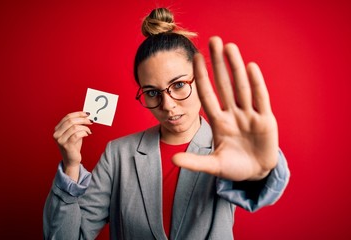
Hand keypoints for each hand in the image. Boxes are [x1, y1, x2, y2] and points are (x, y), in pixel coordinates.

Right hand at [53, 111, 92, 180]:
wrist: (71, 160)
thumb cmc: (73, 146)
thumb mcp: (73, 133)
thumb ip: (76, 125)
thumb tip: (85, 115)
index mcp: (57, 129)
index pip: (67, 117)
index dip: (78, 114)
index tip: (87, 114)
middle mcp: (57, 134)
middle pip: (71, 121)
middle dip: (82, 120)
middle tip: (90, 121)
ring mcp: (60, 140)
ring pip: (74, 127)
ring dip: (85, 127)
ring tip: (89, 130)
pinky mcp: (66, 145)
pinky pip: (77, 135)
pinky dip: (84, 133)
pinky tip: (87, 134)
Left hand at [173, 37, 278, 180]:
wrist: (256, 174)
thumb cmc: (233, 168)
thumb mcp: (213, 165)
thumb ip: (194, 162)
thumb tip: (173, 160)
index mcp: (219, 122)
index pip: (207, 95)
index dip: (201, 77)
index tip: (196, 57)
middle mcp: (233, 114)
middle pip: (224, 84)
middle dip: (218, 63)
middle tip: (214, 40)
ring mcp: (249, 116)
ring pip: (242, 87)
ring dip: (236, 67)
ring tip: (230, 46)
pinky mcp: (266, 120)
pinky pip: (260, 99)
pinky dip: (256, 84)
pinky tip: (250, 67)